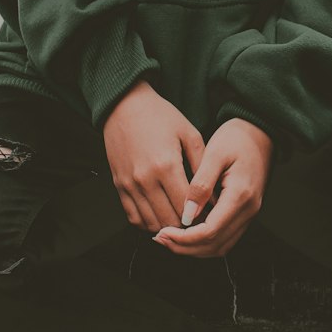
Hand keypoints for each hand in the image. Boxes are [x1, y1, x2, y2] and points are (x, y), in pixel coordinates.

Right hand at [101, 79, 206, 234]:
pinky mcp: (119, 185)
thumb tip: (213, 192)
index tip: (208, 217)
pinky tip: (159, 217)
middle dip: (185, 226)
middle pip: (169, 219)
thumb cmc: (158, 115)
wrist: (124, 105)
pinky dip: (147, 223)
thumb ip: (202, 164)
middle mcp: (145, 179)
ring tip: (179, 222)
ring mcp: (129, 184)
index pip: (185, 206)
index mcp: (166, 165)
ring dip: (167, 227)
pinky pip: (133, 217)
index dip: (199, 217)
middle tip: (197, 223)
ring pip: (150, 223)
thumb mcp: (189, 133)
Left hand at [152, 117, 273, 260]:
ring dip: (194, 248)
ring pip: (221, 247)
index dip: (184, 238)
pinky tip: (186, 233)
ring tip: (169, 238)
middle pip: (215, 245)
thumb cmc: (237, 138)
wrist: (260, 133)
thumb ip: (201, 185)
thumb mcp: (215, 154)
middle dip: (185, 247)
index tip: (163, 232)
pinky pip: (225, 238)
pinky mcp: (245, 213)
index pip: (210, 231)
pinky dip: (204, 242)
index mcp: (240, 195)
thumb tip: (187, 214)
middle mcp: (248, 210)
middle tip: (160, 238)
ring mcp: (248, 214)